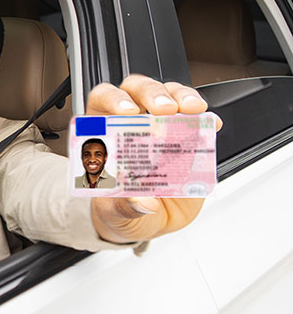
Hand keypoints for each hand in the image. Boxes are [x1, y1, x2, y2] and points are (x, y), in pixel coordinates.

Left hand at [86, 74, 221, 242]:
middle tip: (165, 109)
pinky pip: (196, 118)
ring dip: (181, 97)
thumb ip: (125, 206)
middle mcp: (130, 124)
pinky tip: (211, 124)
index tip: (127, 111)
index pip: (103, 100)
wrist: (147, 222)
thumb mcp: (115, 212)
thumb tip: (142, 203)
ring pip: (168, 94)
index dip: (113, 99)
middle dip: (152, 94)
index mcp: (103, 133)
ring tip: (192, 110)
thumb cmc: (121, 209)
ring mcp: (160, 127)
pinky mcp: (186, 137)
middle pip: (137, 90)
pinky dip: (205, 118)